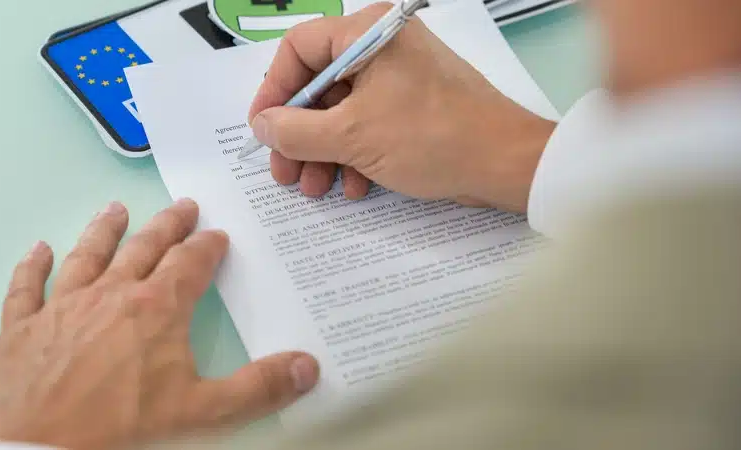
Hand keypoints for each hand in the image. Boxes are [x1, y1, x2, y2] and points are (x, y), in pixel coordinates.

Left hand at [0, 200, 318, 449]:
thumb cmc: (122, 428)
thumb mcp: (203, 412)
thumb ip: (258, 387)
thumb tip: (307, 366)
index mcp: (156, 309)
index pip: (189, 264)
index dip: (207, 247)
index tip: (217, 234)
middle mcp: (110, 295)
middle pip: (143, 248)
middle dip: (167, 226)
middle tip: (183, 206)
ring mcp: (62, 307)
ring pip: (87, 255)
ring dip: (104, 231)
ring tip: (116, 209)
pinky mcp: (22, 328)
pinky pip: (27, 287)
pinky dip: (32, 266)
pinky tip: (37, 249)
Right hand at [248, 2, 556, 211]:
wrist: (506, 164)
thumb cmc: (434, 137)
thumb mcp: (351, 136)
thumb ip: (295, 130)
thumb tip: (263, 126)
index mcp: (368, 32)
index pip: (299, 48)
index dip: (274, 90)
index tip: (263, 129)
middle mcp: (384, 46)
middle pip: (319, 85)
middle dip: (299, 135)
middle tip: (285, 173)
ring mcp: (402, 76)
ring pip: (343, 110)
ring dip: (324, 153)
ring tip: (317, 188)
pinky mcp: (415, 105)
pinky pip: (370, 123)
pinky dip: (355, 155)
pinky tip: (353, 187)